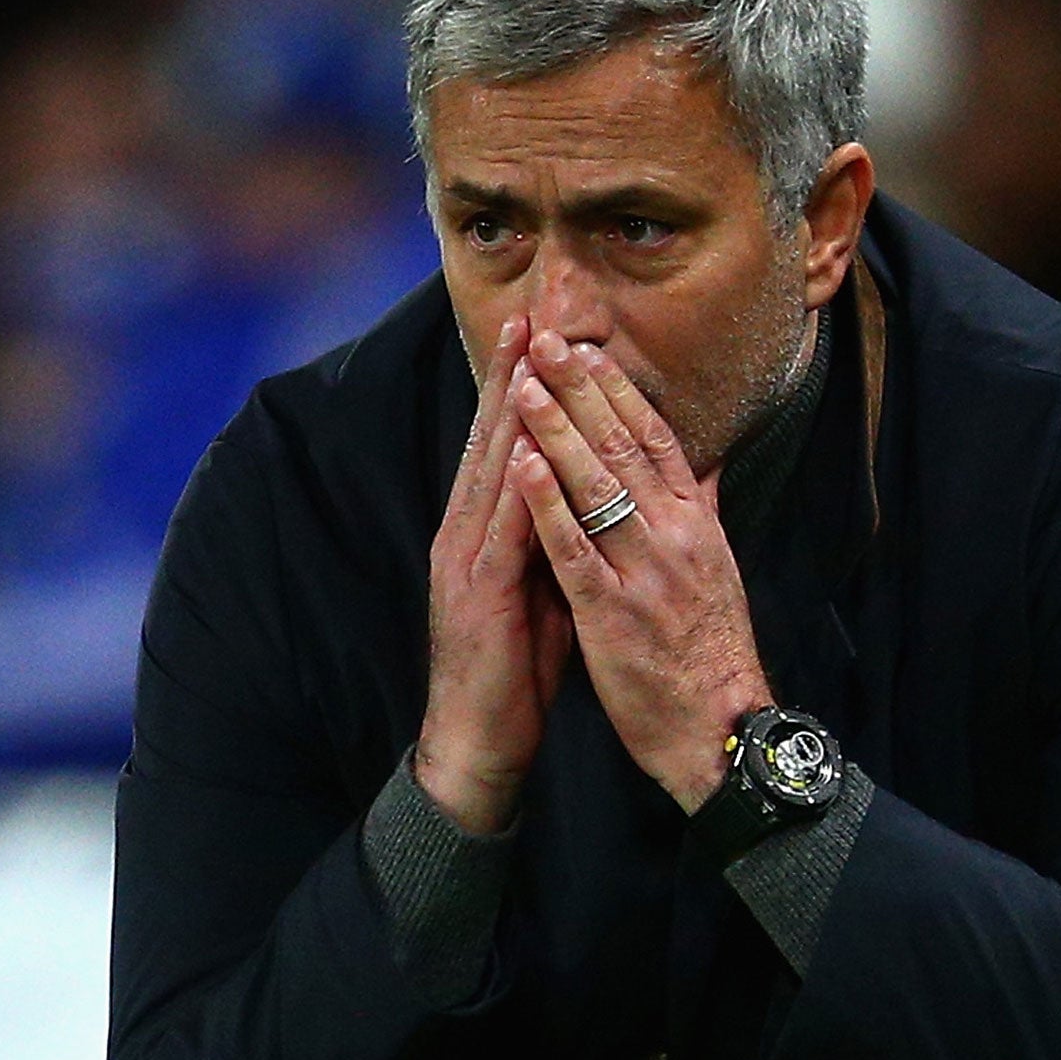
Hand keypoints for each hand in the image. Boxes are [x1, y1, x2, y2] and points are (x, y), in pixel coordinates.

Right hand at [417, 316, 573, 832]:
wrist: (481, 742)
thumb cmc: (519, 666)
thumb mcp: (548, 586)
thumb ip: (561, 535)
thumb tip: (595, 491)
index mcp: (488, 531)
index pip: (509, 445)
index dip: (526, 386)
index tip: (547, 333)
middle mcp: (467, 534)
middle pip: (492, 442)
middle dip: (513, 378)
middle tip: (531, 317)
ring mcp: (465, 563)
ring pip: (490, 474)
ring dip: (507, 416)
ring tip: (526, 360)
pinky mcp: (475, 598)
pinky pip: (498, 536)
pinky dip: (512, 492)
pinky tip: (521, 454)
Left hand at [510, 331, 771, 811]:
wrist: (719, 728)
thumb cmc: (711, 651)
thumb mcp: (718, 568)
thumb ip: (706, 511)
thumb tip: (710, 463)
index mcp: (697, 524)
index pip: (656, 440)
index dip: (619, 392)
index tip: (588, 349)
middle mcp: (676, 536)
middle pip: (624, 447)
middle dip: (581, 390)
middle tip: (547, 340)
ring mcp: (645, 572)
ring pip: (598, 486)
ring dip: (558, 430)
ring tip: (525, 384)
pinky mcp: (614, 613)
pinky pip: (575, 548)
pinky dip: (548, 503)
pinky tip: (523, 465)